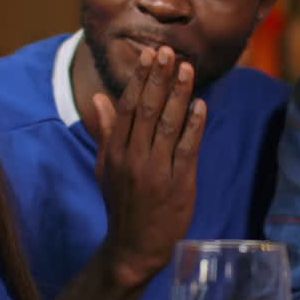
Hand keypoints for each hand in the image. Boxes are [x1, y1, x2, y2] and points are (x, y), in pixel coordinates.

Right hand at [93, 46, 205, 286]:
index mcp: (116, 152)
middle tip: (169, 52)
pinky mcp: (178, 186)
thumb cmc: (122, 203)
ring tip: (187, 69)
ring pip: (168, 125)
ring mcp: (156, 172)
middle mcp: (134, 159)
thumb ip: (106, 130)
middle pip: (147, 110)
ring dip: (179, 95)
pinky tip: (201, 105)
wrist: (134, 247)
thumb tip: (99, 96)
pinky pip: (187, 150)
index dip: (140, 79)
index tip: (150, 55)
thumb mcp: (106, 167)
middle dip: (159, 79)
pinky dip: (194, 126)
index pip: (127, 107)